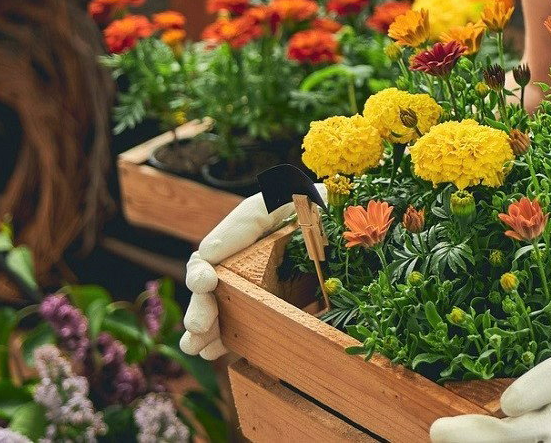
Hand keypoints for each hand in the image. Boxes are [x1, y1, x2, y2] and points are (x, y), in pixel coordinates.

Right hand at [178, 190, 317, 359]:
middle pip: (210, 294)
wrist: (353, 220)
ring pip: (224, 315)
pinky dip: (232, 341)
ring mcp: (260, 291)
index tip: (206, 282)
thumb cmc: (314, 204)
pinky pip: (252, 329)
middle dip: (200, 311)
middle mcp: (243, 268)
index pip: (207, 261)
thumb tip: (209, 254)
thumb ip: (247, 221)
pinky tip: (219, 351)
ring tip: (202, 348)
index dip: (199, 274)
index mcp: (240, 243)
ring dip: (207, 333)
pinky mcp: (281, 310)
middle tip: (198, 327)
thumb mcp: (280, 200)